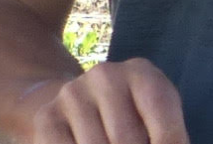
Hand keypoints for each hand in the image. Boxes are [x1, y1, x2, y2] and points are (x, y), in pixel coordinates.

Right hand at [30, 58, 186, 143]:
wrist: (79, 103)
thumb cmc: (131, 119)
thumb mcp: (156, 120)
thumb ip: (165, 138)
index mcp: (143, 75)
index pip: (166, 130)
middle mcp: (106, 76)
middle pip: (129, 142)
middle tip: (131, 142)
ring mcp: (73, 95)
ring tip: (108, 141)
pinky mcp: (47, 117)